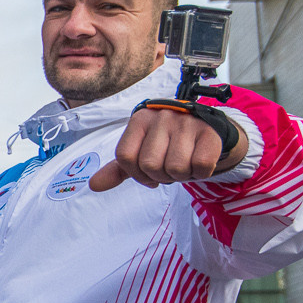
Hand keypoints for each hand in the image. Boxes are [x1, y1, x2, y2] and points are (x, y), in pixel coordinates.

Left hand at [89, 107, 246, 191]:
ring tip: (185, 162)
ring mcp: (186, 123)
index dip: (136, 174)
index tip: (148, 173)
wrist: (205, 129)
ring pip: (175, 168)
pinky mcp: (209, 132)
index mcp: (139, 120)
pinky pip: (200, 166)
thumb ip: (118, 169)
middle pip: (149, 165)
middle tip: (170, 167)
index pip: (124, 156)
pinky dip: (201, 172)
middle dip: (160, 176)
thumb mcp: (141, 153)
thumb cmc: (169, 143)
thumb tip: (94, 185)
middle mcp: (161, 116)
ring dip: (181, 175)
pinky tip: (199, 162)